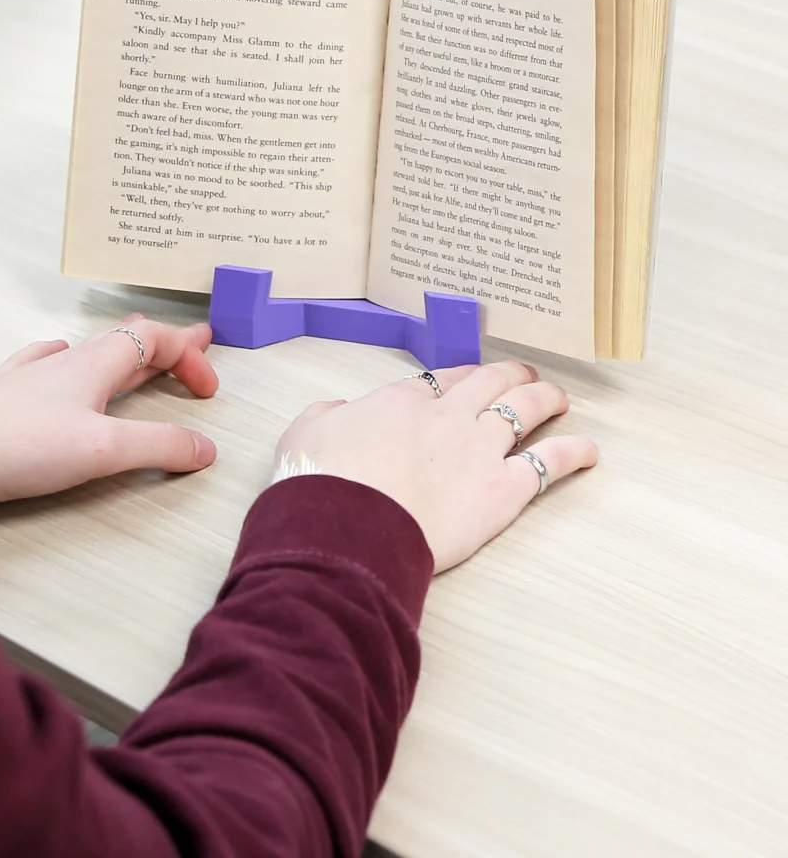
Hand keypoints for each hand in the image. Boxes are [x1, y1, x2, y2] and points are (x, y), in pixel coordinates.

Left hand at [0, 315, 218, 508]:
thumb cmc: (25, 445)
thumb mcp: (103, 450)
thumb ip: (158, 447)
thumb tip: (205, 447)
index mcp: (94, 365)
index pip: (154, 340)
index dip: (188, 356)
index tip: (209, 391)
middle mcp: (65, 362)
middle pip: (126, 342)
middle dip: (166, 344)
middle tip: (199, 339)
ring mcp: (32, 375)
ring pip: (90, 354)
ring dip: (126, 355)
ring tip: (143, 357)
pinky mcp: (6, 393)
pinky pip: (47, 363)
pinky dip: (72, 363)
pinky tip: (60, 360)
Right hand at [275, 359, 598, 571]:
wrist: (350, 520)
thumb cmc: (322, 477)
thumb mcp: (306, 430)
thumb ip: (329, 414)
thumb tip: (340, 412)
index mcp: (401, 401)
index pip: (443, 378)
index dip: (463, 375)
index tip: (474, 375)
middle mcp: (447, 416)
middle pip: (490, 384)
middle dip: (511, 375)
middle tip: (525, 373)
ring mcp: (479, 449)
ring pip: (523, 411)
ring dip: (545, 399)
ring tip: (559, 397)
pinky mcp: (502, 490)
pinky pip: (547, 464)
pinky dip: (571, 454)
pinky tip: (587, 451)